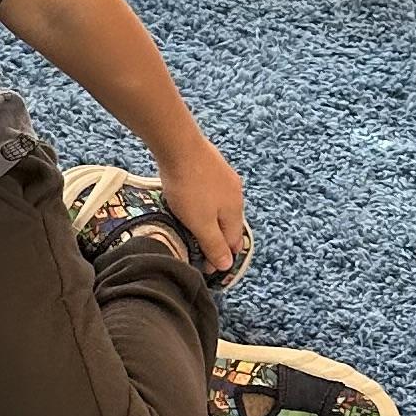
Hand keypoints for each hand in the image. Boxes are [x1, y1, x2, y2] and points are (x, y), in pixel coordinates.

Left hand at [156, 137, 250, 282]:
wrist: (180, 146)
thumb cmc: (189, 187)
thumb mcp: (200, 223)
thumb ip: (213, 244)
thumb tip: (227, 265)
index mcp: (235, 211)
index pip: (233, 243)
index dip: (222, 258)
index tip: (209, 270)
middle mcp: (236, 195)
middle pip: (230, 225)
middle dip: (220, 241)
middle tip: (206, 254)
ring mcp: (226, 178)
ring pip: (222, 208)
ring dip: (214, 222)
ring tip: (201, 232)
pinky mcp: (212, 166)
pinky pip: (213, 193)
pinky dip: (207, 205)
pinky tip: (196, 204)